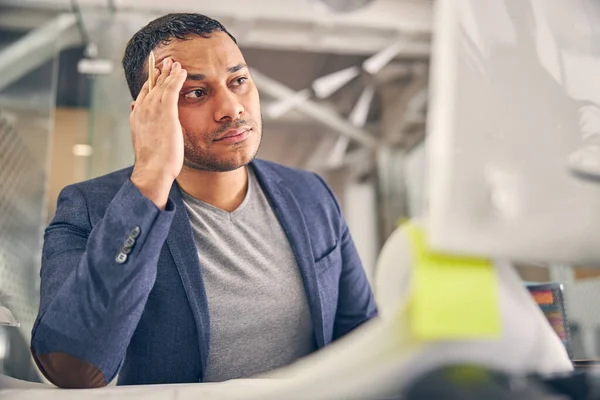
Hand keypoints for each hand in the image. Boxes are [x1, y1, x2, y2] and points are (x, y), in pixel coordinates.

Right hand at [129, 58, 186, 208]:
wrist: (153, 169)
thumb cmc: (153, 161)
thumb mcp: (146, 140)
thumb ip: (144, 127)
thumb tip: (141, 118)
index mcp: (137, 116)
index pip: (144, 93)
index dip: (151, 82)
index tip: (157, 74)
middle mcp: (142, 109)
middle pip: (152, 85)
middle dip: (160, 72)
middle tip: (167, 62)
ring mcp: (152, 109)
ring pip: (162, 84)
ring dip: (169, 72)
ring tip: (176, 63)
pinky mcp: (165, 111)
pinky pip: (171, 88)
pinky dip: (176, 78)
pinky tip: (182, 71)